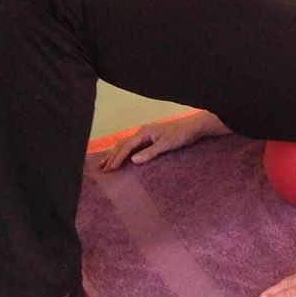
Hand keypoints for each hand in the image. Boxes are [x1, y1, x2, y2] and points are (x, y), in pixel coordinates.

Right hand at [99, 112, 218, 170]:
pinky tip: (122, 157)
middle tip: (102, 169)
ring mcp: (146, 134)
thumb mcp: (166, 145)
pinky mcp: (150, 138)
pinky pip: (133, 145)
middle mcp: (142, 132)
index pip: (126, 146)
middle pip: (123, 144)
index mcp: (144, 132)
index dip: (117, 158)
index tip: (109, 169)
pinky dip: (124, 151)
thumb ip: (150, 152)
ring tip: (105, 163)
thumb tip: (133, 160)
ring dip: (115, 153)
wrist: (193, 127)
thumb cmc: (181, 135)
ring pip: (126, 144)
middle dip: (112, 156)